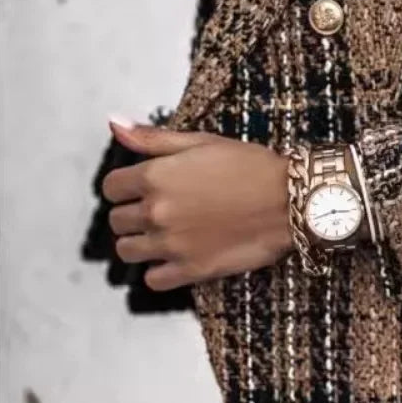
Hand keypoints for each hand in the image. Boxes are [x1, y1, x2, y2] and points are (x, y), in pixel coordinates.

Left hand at [102, 120, 293, 290]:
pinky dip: (160, 270)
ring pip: (128, 251)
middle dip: (133, 214)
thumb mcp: (201, 141)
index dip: (125, 186)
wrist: (290, 200)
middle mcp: (156, 212)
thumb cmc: (250, 165)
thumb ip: (152, 137)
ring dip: (141, 242)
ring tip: (167, 233)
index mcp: (155, 176)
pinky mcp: (190, 269)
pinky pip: (153, 279)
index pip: (111, 188)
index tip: (143, 187)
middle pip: (117, 221)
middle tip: (162, 209)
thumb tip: (114, 123)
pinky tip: (178, 256)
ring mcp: (171, 244)